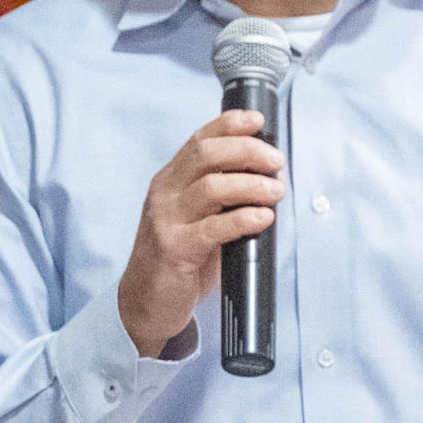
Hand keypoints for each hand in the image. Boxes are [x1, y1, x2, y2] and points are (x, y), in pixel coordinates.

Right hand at [116, 112, 284, 355]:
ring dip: (251, 185)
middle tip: (275, 162)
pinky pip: (213, 228)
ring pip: (212, 187)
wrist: (146, 301)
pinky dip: (243, 219)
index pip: (200, 139)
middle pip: (206, 155)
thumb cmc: (179, 256)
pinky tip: (263, 219)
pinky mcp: (173, 249)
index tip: (258, 121)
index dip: (230, 125)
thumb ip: (221, 194)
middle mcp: (165, 194)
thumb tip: (268, 175)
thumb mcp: (196, 215)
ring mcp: (166, 220)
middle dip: (247, 151)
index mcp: (171, 180)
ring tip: (276, 192)